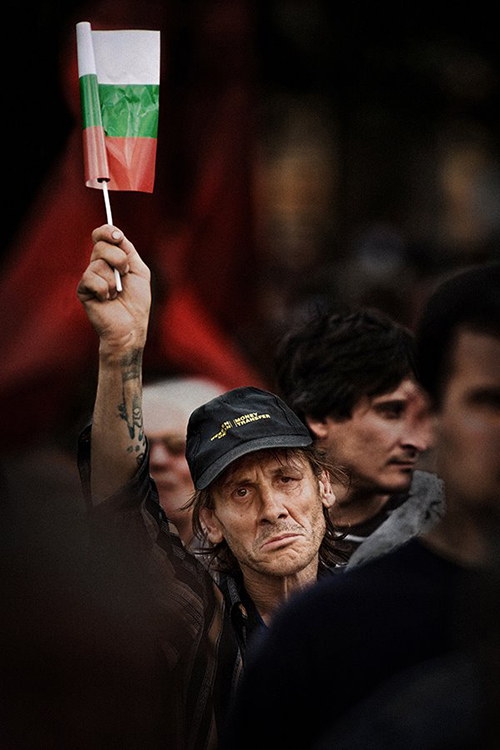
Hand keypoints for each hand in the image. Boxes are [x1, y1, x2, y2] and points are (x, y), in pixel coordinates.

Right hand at [77, 225, 150, 352]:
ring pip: (98, 264)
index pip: (102, 236)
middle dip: (118, 259)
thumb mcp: (139, 271)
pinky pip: (91, 279)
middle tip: (125, 273)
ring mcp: (89, 277)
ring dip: (114, 280)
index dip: (107, 231)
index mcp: (111, 258)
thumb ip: (128, 251)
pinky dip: (104, 290)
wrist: (131, 327)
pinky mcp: (83, 290)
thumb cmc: (137, 302)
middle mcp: (98, 265)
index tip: (117, 236)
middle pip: (100, 246)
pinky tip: (107, 300)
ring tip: (117, 294)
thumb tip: (117, 234)